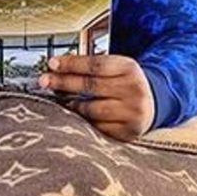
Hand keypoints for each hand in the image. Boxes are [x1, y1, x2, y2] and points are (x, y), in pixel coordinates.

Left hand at [39, 55, 154, 141]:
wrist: (152, 106)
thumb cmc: (126, 84)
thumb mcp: (117, 69)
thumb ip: (92, 68)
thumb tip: (57, 69)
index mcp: (129, 68)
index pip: (95, 65)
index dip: (72, 63)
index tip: (52, 64)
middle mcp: (133, 89)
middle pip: (91, 85)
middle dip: (63, 82)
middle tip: (44, 81)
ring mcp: (132, 112)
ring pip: (91, 109)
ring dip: (72, 105)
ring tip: (63, 101)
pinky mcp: (127, 132)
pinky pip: (97, 127)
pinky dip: (84, 122)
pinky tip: (77, 117)